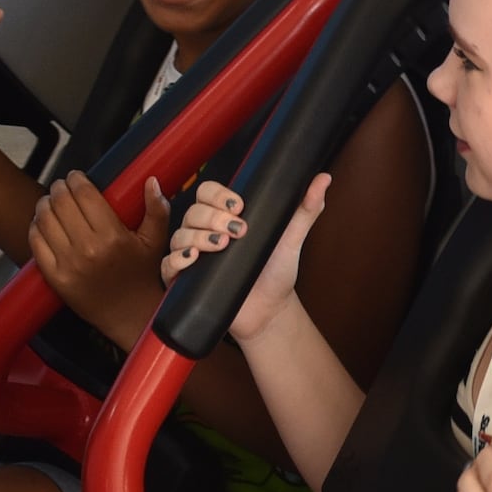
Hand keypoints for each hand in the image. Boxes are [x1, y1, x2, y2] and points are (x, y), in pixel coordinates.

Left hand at [32, 174, 171, 337]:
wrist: (131, 316)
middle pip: (61, 202)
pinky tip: (42, 224)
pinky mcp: (56, 278)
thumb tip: (151, 182)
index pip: (84, 194)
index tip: (76, 177)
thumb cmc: (142, 277)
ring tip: (50, 202)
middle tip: (62, 187)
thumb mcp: (155, 242)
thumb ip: (157, 209)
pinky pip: (36, 242)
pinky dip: (35, 227)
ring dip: (45, 204)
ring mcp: (69, 264)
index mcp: (113, 236)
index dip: (76, 179)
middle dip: (59, 188)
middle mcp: (88, 249)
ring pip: (44, 219)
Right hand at [163, 175, 332, 344]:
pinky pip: (168, 264)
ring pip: (181, 234)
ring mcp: (193, 255)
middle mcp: (205, 232)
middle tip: (238, 230)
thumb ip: (306, 208)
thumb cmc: (276, 273)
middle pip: (193, 211)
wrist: (270, 312)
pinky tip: (193, 257)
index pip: (208, 193)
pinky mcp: (184, 280)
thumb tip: (323, 178)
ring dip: (198, 236)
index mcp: (224, 217)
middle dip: (212, 217)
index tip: (238, 206)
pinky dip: (176, 259)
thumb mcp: (292, 239)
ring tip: (221, 245)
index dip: (217, 195)